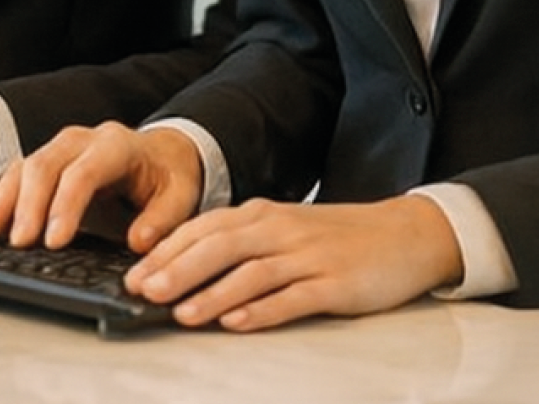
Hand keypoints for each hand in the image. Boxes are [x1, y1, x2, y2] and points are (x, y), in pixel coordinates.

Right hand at [0, 121, 202, 252]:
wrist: (163, 154)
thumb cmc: (169, 176)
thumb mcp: (181, 197)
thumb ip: (162, 220)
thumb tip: (138, 242)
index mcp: (117, 145)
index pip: (84, 173)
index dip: (65, 206)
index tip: (55, 241)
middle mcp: (83, 140)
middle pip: (46, 165)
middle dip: (29, 206)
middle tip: (21, 243)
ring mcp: (61, 147)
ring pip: (26, 166)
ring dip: (7, 201)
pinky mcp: (48, 160)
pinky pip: (18, 173)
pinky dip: (1, 198)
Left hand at [126, 194, 463, 330]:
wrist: (404, 234)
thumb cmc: (336, 238)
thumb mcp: (282, 231)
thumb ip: (239, 245)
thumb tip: (184, 268)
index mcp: (261, 215)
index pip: (203, 229)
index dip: (166, 251)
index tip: (133, 273)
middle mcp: (279, 230)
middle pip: (218, 247)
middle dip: (177, 270)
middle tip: (143, 292)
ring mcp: (308, 256)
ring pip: (250, 272)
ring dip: (213, 293)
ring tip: (182, 314)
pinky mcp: (335, 283)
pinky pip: (293, 297)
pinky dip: (263, 310)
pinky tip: (239, 322)